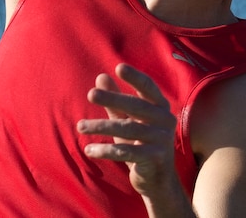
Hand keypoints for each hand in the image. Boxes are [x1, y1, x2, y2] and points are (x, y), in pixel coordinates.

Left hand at [78, 63, 186, 207]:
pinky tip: (89, 150)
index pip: (148, 87)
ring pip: (128, 129)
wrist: (158, 179)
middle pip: (136, 106)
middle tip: (90, 94)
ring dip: (102, 127)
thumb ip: (115, 99)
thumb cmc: (140, 142)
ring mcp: (162, 140)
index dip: (135, 77)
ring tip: (80, 126)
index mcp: (160, 106)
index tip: (118, 67)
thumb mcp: (127, 119)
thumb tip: (101, 77)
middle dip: (112, 98)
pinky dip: (106, 151)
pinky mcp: (154, 159)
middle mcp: (165, 121)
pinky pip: (126, 152)